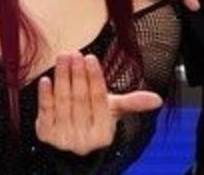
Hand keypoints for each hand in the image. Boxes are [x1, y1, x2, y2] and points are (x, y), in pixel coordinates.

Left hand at [35, 53, 162, 155]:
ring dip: (62, 77)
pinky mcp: (45, 136)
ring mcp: (64, 138)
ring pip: (63, 102)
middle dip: (77, 74)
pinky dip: (46, 96)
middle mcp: (85, 138)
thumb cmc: (93, 122)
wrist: (69, 150)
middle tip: (74, 53)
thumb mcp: (112, 113)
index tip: (90, 58)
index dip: (94, 78)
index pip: (99, 100)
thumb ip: (131, 103)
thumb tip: (158, 99)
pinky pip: (46, 112)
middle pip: (81, 99)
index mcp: (104, 132)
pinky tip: (46, 80)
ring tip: (62, 58)